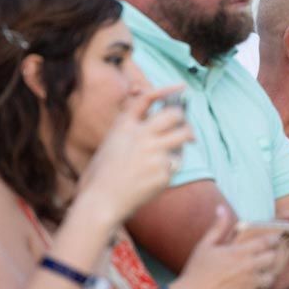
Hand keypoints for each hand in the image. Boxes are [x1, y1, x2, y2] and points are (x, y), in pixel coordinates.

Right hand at [77, 87, 193, 223]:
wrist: (100, 202)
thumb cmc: (101, 175)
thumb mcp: (110, 144)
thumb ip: (129, 129)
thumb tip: (150, 118)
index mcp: (124, 126)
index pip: (147, 98)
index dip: (166, 90)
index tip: (182, 87)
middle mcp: (141, 135)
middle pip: (174, 115)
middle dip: (182, 118)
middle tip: (184, 125)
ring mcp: (154, 153)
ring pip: (184, 135)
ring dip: (187, 137)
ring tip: (186, 142)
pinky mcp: (164, 171)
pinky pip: (177, 162)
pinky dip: (173, 165)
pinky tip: (160, 173)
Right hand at [172, 205, 288, 288]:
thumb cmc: (196, 271)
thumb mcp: (205, 245)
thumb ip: (217, 227)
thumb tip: (221, 208)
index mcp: (239, 253)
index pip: (266, 242)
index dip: (273, 239)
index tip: (275, 238)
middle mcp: (249, 268)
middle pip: (272, 258)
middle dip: (271, 255)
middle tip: (266, 254)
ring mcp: (250, 285)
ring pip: (270, 277)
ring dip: (266, 273)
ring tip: (259, 272)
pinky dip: (257, 288)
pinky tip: (248, 286)